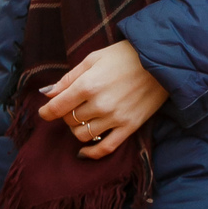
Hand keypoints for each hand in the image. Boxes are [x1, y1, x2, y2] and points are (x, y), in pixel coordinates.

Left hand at [37, 41, 168, 157]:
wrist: (161, 60)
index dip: (47, 111)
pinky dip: (91, 153)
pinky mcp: (129, 127)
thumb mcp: (94, 58)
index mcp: (88, 85)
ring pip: (82, 135)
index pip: (56, 108)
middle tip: (74, 106)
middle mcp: (99, 104)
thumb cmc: (125, 55)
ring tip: (84, 119)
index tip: (46, 111)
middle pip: (69, 121)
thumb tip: (47, 94)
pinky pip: (105, 148)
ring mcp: (115, 118)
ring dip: (78, 129)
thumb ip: (69, 77)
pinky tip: (84, 152)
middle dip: (67, 115)